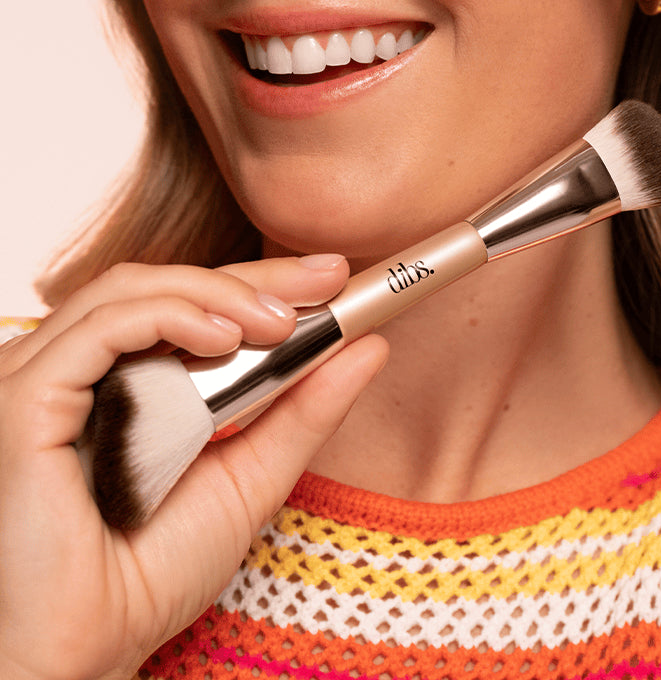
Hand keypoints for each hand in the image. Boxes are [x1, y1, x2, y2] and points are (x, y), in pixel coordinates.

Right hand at [0, 257, 386, 679]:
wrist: (86, 656)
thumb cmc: (146, 578)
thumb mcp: (250, 478)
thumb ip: (302, 411)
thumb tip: (369, 347)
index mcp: (109, 382)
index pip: (184, 304)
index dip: (256, 281)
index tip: (332, 276)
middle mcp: (68, 371)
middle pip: (160, 285)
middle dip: (251, 278)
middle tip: (327, 278)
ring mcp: (40, 380)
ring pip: (130, 291)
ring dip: (217, 294)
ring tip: (282, 322)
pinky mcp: (25, 400)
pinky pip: (102, 327)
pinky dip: (171, 317)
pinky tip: (226, 339)